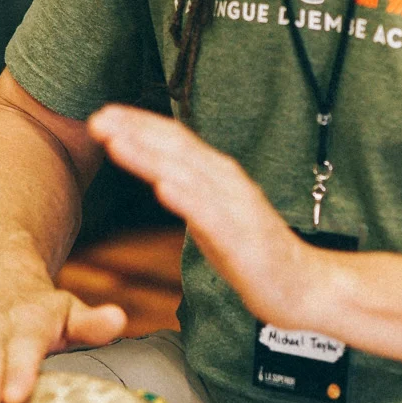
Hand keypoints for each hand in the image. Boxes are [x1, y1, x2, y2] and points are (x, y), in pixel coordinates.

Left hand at [89, 106, 315, 324]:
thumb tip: (161, 178)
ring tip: (116, 142)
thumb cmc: (255, 254)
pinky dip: (187, 198)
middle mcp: (228, 183)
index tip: (103, 115)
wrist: (303, 287)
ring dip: (150, 156)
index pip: (175, 140)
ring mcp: (236, 208)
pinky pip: (212, 216)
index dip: (139, 125)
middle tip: (98, 118)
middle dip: (136, 131)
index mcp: (219, 176)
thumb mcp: (214, 217)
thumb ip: (192, 194)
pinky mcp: (243, 239)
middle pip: (177, 148)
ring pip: (187, 174)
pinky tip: (162, 187)